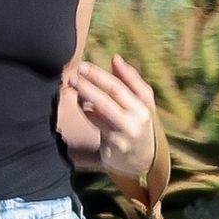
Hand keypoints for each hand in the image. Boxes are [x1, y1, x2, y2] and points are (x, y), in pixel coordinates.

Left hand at [65, 54, 156, 177]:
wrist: (142, 161)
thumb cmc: (139, 124)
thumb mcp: (142, 103)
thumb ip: (131, 80)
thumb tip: (115, 58)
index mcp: (145, 103)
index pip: (123, 84)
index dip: (103, 74)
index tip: (85, 65)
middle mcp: (138, 117)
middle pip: (113, 94)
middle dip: (92, 81)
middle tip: (75, 73)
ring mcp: (125, 131)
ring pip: (102, 109)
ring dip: (85, 95)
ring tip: (72, 84)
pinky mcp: (114, 144)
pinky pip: (96, 123)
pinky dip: (86, 111)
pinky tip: (79, 102)